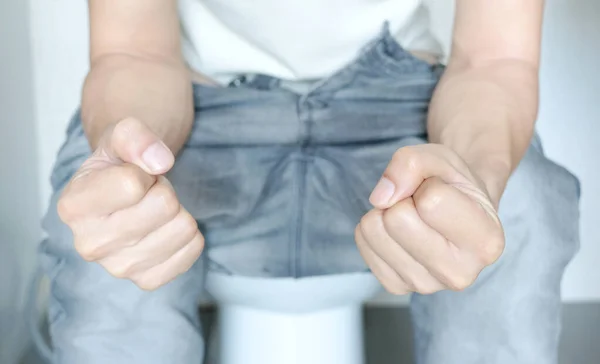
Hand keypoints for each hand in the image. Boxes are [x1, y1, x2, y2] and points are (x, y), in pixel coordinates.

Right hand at [58, 118, 203, 289]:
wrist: (122, 194)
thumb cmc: (118, 164)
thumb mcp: (120, 136)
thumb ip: (134, 136)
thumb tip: (160, 161)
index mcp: (73, 206)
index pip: (132, 184)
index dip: (145, 171)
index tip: (134, 174)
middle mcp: (90, 244)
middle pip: (164, 205)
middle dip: (163, 190)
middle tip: (147, 193)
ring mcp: (118, 268)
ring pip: (183, 228)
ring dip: (176, 211)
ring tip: (153, 209)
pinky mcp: (147, 280)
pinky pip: (192, 251)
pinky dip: (188, 235)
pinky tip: (165, 229)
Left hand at [355, 144, 504, 294]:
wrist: (454, 213)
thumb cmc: (452, 186)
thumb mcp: (441, 159)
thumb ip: (411, 163)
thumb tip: (380, 198)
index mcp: (486, 241)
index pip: (431, 201)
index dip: (428, 184)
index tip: (443, 192)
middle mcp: (460, 273)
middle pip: (397, 219)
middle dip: (403, 200)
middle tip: (421, 205)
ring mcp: (426, 286)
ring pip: (375, 230)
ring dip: (386, 213)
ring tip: (412, 217)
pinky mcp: (397, 286)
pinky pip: (363, 243)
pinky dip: (376, 228)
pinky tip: (400, 233)